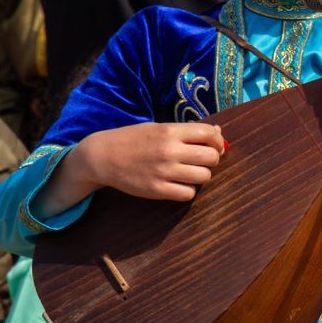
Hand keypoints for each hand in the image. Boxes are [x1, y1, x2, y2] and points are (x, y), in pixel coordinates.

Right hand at [33, 122, 225, 218]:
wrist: (102, 156)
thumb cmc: (133, 140)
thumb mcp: (159, 128)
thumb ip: (188, 131)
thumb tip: (219, 131)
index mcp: (170, 131)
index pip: (209, 134)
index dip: (218, 141)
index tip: (215, 146)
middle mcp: (169, 151)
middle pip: (211, 157)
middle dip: (212, 159)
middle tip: (202, 161)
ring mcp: (164, 172)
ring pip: (203, 177)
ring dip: (201, 176)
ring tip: (189, 172)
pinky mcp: (157, 190)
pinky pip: (188, 194)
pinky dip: (188, 190)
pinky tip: (179, 184)